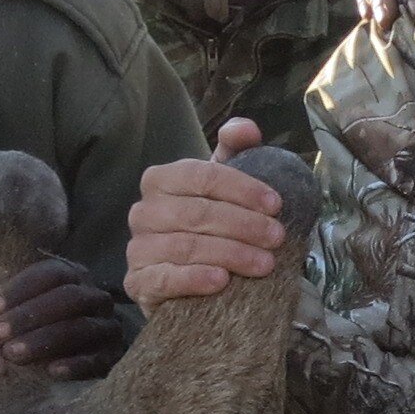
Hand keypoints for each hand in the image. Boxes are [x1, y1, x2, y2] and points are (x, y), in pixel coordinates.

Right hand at [125, 117, 290, 305]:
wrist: (188, 277)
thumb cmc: (209, 223)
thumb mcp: (223, 183)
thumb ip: (236, 149)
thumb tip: (246, 129)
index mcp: (160, 179)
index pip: (202, 177)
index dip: (242, 189)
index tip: (276, 205)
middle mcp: (143, 211)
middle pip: (197, 213)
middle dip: (243, 225)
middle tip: (277, 237)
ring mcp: (137, 248)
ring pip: (186, 246)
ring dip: (231, 254)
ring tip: (264, 263)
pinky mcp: (138, 283)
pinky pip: (165, 279)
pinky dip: (195, 279)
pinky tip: (222, 280)